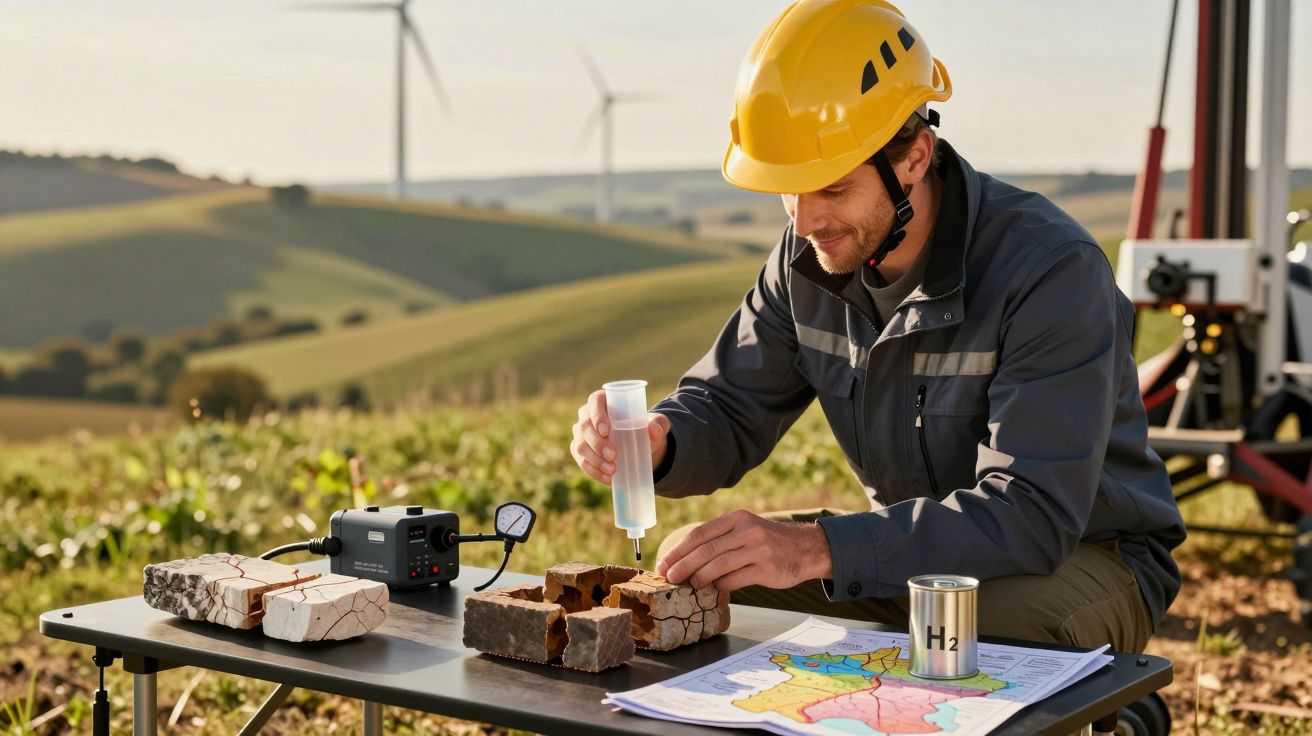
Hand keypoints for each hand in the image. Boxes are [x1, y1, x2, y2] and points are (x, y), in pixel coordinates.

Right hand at [570, 389, 670, 484]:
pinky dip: (593, 471)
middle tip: (613, 455)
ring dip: (594, 459)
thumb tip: (654, 429)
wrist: (641, 447)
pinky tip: (607, 478)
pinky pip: (581, 461)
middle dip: (597, 442)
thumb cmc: (645, 429)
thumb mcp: (657, 425)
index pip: (594, 401)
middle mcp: (588, 415)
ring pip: (579, 445)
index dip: (597, 415)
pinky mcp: (580, 451)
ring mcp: (581, 434)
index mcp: (605, 401)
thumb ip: (659, 424)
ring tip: (612, 470)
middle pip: (584, 425)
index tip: (607, 431)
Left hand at [657, 509, 833, 591]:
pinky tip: (715, 588)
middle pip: (706, 550)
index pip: (700, 533)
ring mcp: (758, 549)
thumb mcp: (746, 529)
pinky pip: (735, 579)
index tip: (664, 563)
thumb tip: (685, 559)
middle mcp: (747, 530)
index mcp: (737, 518)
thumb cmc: (768, 541)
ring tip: (689, 585)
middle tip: (669, 577)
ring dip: (699, 577)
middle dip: (683, 565)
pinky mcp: (766, 568)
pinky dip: (721, 585)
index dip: (679, 550)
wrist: (806, 549)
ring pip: (718, 564)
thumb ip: (721, 539)